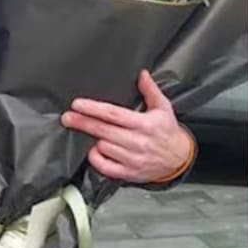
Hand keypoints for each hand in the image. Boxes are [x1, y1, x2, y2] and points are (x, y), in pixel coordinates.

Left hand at [61, 70, 192, 183]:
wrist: (179, 159)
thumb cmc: (169, 132)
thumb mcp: (163, 107)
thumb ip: (151, 90)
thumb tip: (142, 75)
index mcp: (144, 124)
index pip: (113, 114)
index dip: (93, 109)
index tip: (78, 104)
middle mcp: (137, 142)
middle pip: (103, 130)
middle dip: (82, 122)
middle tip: (67, 117)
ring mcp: (132, 159)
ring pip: (103, 147)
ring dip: (94, 139)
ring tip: (90, 132)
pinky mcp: (129, 173)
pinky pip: (105, 167)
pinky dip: (96, 159)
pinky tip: (95, 150)